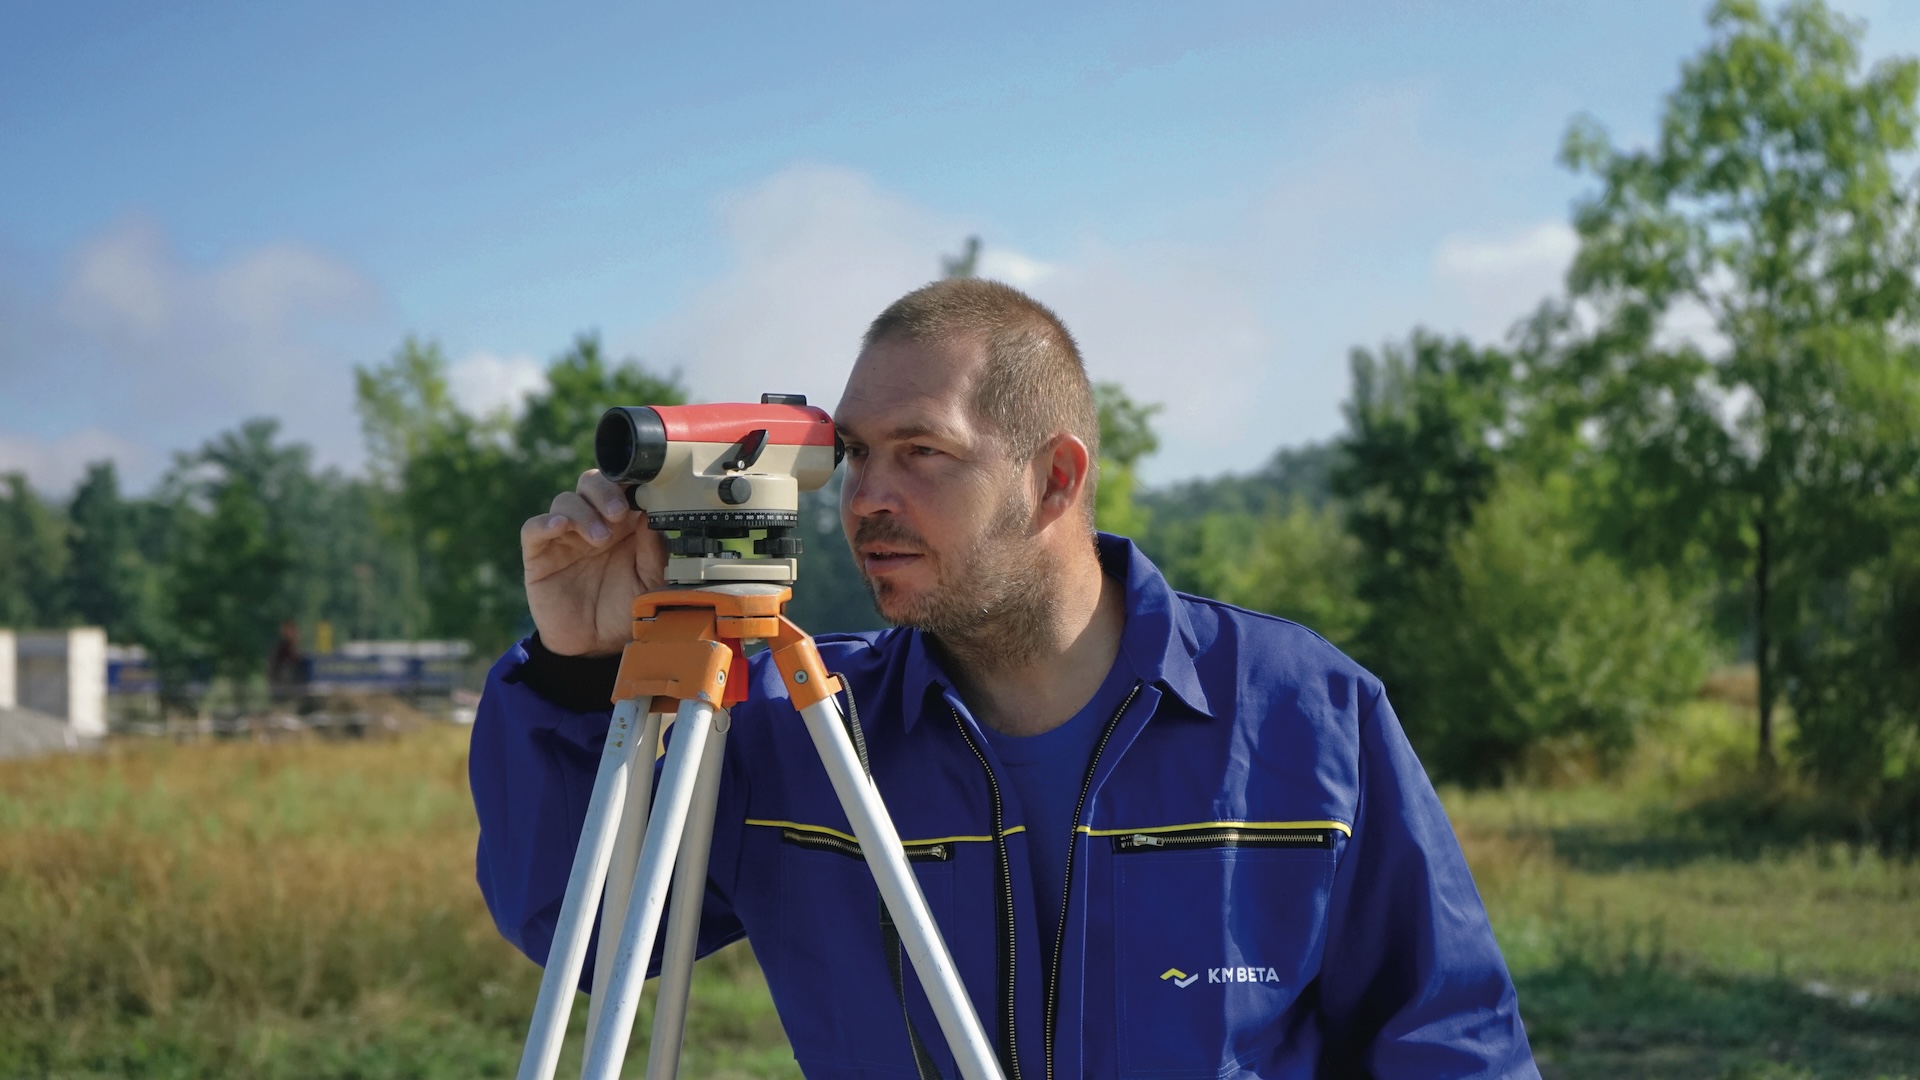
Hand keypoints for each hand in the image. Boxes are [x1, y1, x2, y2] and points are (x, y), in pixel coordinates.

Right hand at [521, 470, 668, 655]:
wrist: (596, 648)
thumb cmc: (626, 611)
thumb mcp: (651, 583)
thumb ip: (655, 551)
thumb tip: (654, 515)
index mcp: (625, 525)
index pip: (623, 488)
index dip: (631, 483)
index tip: (645, 492)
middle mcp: (594, 523)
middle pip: (591, 483)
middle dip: (605, 491)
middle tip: (618, 513)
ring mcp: (565, 537)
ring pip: (565, 500)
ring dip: (583, 512)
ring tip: (599, 538)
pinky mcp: (539, 555)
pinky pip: (534, 528)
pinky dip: (545, 522)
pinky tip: (560, 527)